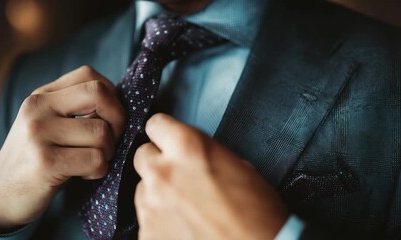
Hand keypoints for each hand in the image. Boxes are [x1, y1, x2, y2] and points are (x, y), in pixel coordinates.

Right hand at [0, 66, 124, 231]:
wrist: (1, 196)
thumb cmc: (37, 159)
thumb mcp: (49, 124)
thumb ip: (76, 108)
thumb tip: (121, 103)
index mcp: (41, 96)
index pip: (89, 75)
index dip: (112, 97)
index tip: (109, 119)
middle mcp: (37, 108)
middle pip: (99, 94)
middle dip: (118, 120)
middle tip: (111, 141)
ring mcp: (39, 133)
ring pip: (102, 133)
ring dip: (108, 153)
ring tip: (92, 162)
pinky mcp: (45, 162)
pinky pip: (96, 159)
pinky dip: (99, 170)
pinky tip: (85, 175)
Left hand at [134, 114, 288, 239]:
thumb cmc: (257, 215)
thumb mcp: (239, 166)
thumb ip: (205, 153)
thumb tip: (191, 155)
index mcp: (187, 147)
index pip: (155, 124)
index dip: (164, 133)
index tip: (169, 141)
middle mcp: (162, 172)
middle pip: (143, 156)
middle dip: (158, 163)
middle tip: (178, 177)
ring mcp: (150, 205)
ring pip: (143, 189)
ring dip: (158, 194)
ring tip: (185, 209)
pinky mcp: (146, 233)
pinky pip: (146, 219)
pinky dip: (160, 222)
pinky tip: (182, 228)